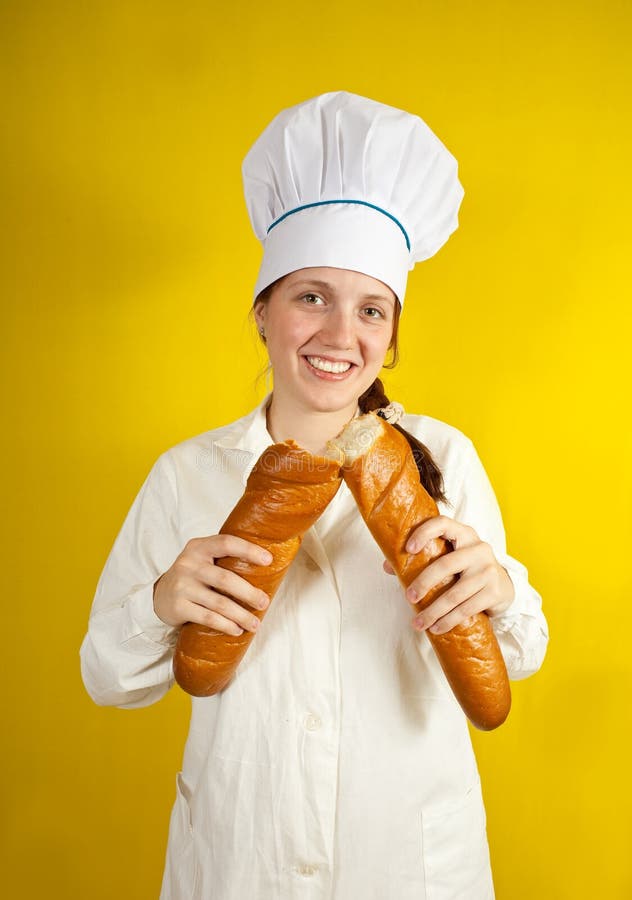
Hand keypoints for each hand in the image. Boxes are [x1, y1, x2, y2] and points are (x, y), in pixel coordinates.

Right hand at [153, 535, 272, 635]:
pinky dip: (225, 625)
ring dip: (241, 615)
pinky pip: (207, 618)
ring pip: (219, 603)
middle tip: (265, 603)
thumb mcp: (203, 559)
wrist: (160, 595)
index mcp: (199, 547)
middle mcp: (188, 564)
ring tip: (255, 624)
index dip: (248, 550)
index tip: (268, 560)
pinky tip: (237, 630)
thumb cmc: (193, 576)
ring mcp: (182, 586)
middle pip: (225, 579)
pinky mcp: (178, 606)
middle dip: (249, 593)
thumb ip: (225, 558)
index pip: (226, 543)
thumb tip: (267, 567)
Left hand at [383, 516, 514, 633]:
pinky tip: (436, 628)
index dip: (424, 533)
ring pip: (455, 593)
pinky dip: (448, 621)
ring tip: (418, 623)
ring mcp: (488, 570)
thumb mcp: (450, 558)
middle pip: (446, 564)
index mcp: (464, 534)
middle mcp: (478, 548)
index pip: (443, 524)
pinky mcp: (494, 592)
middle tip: (408, 597)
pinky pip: (467, 608)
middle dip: (424, 583)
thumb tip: (387, 566)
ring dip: (434, 611)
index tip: (408, 549)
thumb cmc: (467, 569)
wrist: (504, 586)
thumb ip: (422, 558)